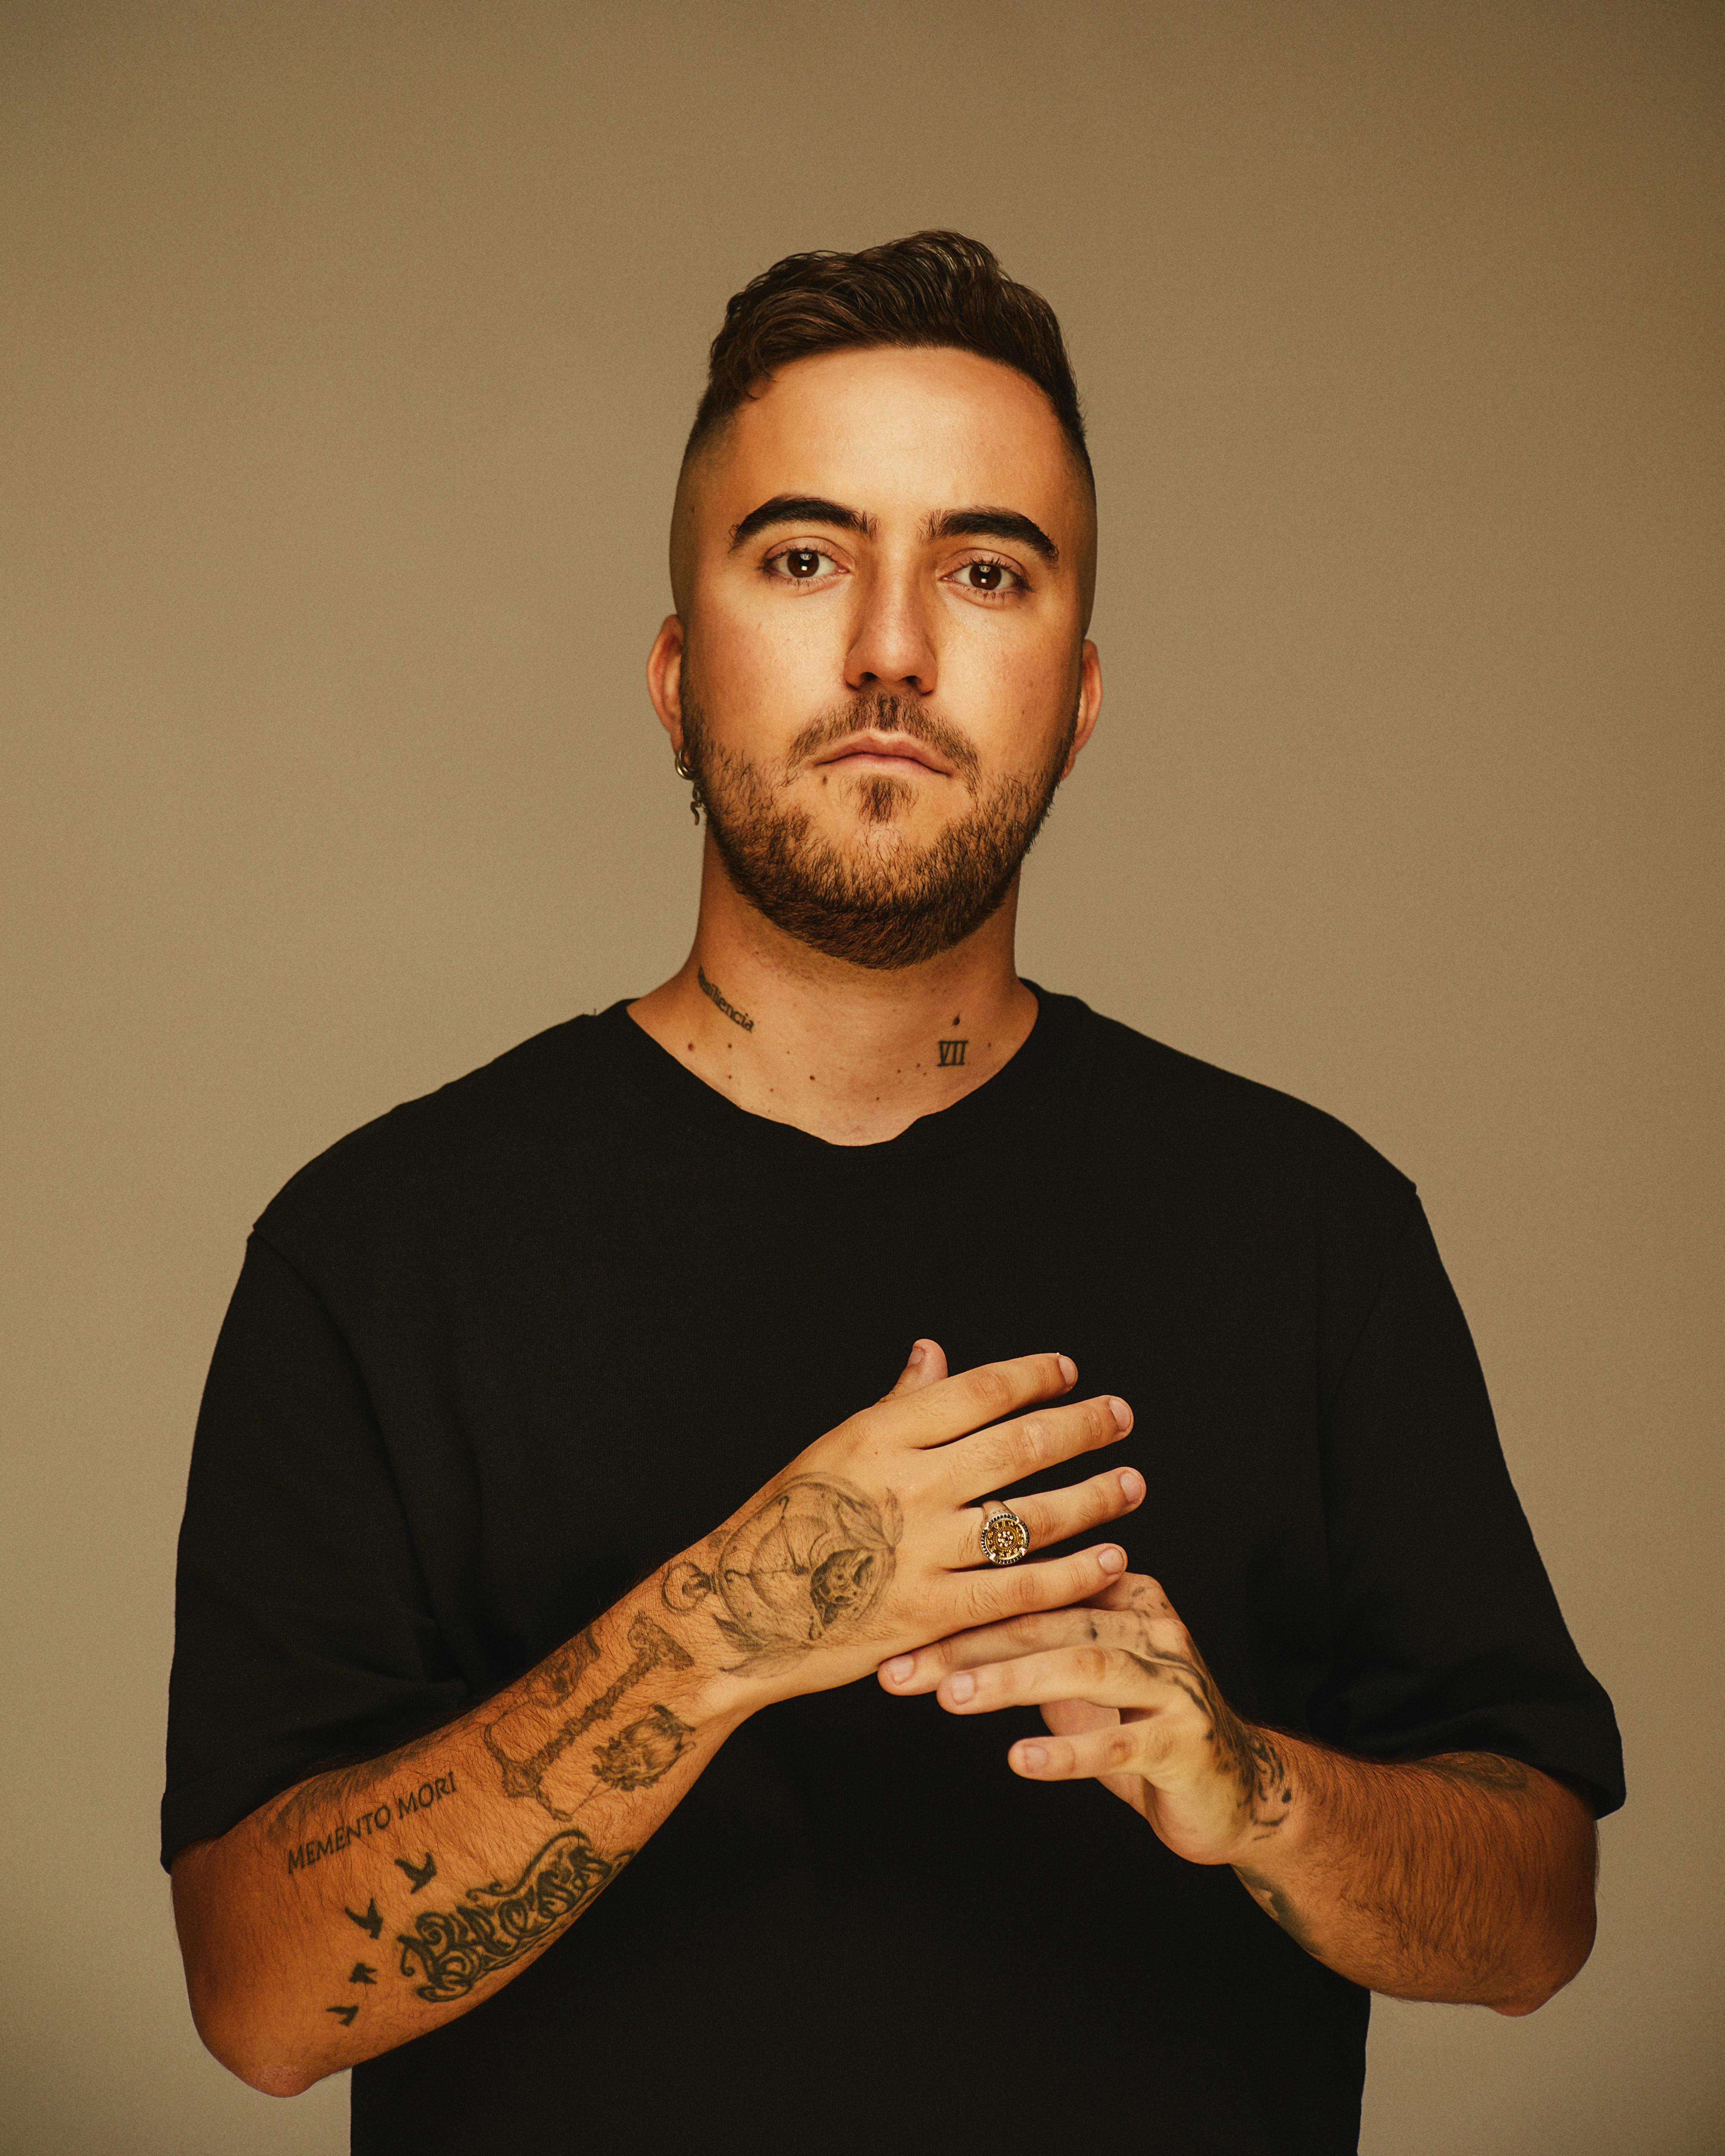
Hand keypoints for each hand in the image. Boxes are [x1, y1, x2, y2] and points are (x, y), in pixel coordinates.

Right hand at [661, 1343, 1143, 1708]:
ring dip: (1092, 1497)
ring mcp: (918, 1551)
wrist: (734, 1613)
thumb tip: (933, 1352)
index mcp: (880, 1434)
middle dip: (1081, 1426)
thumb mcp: (835, 1449)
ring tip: (1131, 1483)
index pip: (977, 1390)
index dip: (1032, 1376)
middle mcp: (905, 1485)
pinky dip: (1071, 1574)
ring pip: (1030, 1518)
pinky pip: (1018, 1592)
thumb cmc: (785, 1523)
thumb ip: (897, 1404)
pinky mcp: (927, 1615)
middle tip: (1121, 1416)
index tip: (1069, 1371)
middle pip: (1017, 1444)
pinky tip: (1110, 1557)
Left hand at [878, 1571, 1293, 1866]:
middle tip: (904, 1667)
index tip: (895, 1630)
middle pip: (1049, 1622)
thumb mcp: (1081, 1676)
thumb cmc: (1138, 1725)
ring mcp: (1174, 1681)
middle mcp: (1151, 1627)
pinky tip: (1021, 1759)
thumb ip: (1029, 1644)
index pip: (1033, 1592)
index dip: (961, 1609)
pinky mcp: (1187, 1740)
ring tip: (951, 1697)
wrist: (1235, 1788)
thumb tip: (931, 1624)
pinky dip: (1069, 1750)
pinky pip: (1122, 1742)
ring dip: (1012, 1680)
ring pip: (1084, 1666)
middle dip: (969, 1644)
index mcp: (1123, 1595)